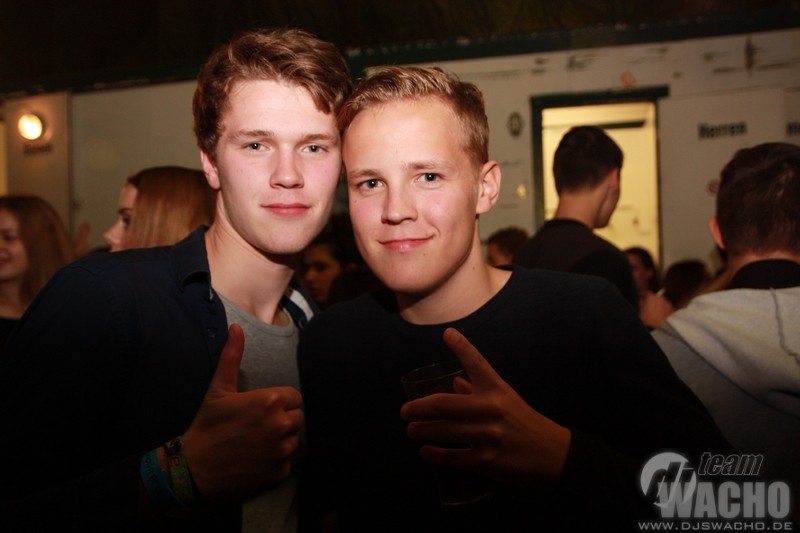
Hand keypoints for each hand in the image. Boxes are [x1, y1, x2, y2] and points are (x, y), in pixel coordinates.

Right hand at [182, 324, 303, 502]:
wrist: (193, 471)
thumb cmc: (206, 427)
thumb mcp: (218, 390)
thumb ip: (232, 357)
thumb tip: (236, 328)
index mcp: (270, 401)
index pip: (294, 397)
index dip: (278, 402)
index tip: (260, 410)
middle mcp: (281, 425)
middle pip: (296, 418)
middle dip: (281, 420)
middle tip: (255, 427)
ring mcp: (282, 451)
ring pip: (293, 440)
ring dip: (279, 441)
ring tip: (253, 444)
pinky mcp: (280, 472)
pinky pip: (287, 463)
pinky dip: (274, 462)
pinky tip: (254, 461)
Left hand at [400, 327, 570, 488]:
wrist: (554, 456)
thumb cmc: (525, 424)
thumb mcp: (506, 400)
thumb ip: (478, 391)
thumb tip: (453, 385)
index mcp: (496, 389)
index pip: (477, 363)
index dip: (461, 346)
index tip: (447, 334)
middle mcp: (491, 408)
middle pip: (443, 404)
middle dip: (418, 408)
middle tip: (404, 411)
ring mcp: (488, 435)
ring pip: (443, 430)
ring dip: (420, 431)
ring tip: (410, 431)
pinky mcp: (485, 460)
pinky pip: (451, 456)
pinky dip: (433, 454)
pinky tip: (424, 452)